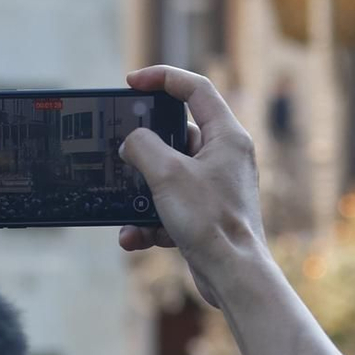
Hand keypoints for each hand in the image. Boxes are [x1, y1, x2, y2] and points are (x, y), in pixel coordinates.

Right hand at [118, 66, 266, 308]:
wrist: (233, 276)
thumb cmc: (211, 221)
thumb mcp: (167, 174)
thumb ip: (143, 146)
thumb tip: (132, 142)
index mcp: (227, 136)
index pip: (196, 89)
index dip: (163, 78)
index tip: (132, 82)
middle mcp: (225, 157)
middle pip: (176, 135)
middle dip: (144, 148)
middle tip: (121, 149)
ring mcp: (215, 186)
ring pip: (167, 176)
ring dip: (141, 194)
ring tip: (126, 212)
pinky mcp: (205, 214)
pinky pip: (169, 207)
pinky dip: (149, 220)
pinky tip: (135, 238)